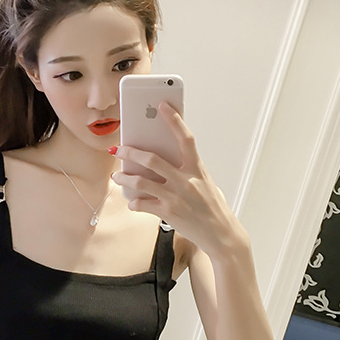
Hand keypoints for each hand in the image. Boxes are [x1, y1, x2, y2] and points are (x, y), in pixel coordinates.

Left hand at [111, 103, 244, 257]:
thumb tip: (160, 162)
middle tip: (118, 149)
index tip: (162, 105)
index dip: (174, 120)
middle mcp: (186, 181)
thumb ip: (186, 171)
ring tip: (118, 176)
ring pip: (140, 181)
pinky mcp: (168, 213)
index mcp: (197, 169)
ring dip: (124, 177)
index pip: (185, 138)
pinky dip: (133, 202)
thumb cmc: (212, 207)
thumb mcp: (204, 183)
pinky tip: (132, 201)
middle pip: (152, 159)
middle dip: (130, 152)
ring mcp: (176, 197)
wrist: (221, 235)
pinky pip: (142, 203)